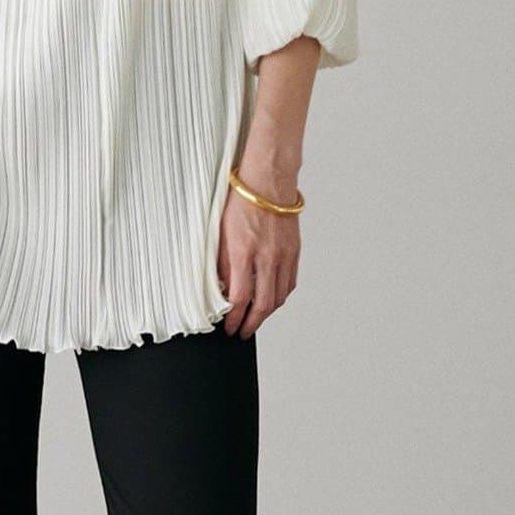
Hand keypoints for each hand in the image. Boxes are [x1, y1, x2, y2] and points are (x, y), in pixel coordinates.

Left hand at [217, 164, 300, 337]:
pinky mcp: (294, 252)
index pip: (240, 298)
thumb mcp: (220, 234)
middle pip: (262, 305)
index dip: (234, 319)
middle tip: (242, 332)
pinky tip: (271, 300)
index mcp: (244, 253)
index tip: (229, 327)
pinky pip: (289, 283)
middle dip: (251, 324)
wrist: (269, 182)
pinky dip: (280, 297)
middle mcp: (267, 258)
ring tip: (255, 320)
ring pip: (278, 297)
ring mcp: (283, 256)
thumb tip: (220, 288)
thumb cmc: (242, 202)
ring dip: (266, 314)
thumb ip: (221, 264)